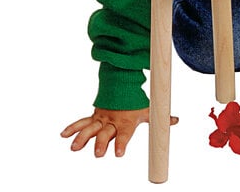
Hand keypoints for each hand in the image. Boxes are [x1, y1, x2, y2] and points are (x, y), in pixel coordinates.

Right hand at [61, 108, 177, 157]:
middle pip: (105, 134)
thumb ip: (160, 119)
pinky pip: (82, 122)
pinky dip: (72, 128)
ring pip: (90, 129)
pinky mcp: (94, 117)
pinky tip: (63, 135)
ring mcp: (101, 119)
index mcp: (125, 122)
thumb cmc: (135, 102)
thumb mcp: (148, 110)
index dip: (121, 144)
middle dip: (101, 144)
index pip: (124, 135)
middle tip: (98, 154)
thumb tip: (176, 120)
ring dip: (82, 138)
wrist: (121, 85)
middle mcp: (112, 121)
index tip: (118, 154)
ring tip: (74, 148)